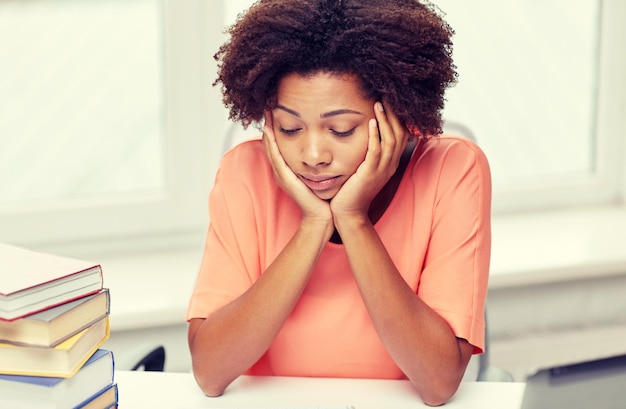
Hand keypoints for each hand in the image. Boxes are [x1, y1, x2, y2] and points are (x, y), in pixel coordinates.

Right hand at [262, 112, 332, 223]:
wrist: (323, 215)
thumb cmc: (324, 196)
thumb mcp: (320, 173)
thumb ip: (318, 161)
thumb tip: (327, 144)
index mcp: (289, 169)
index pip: (279, 144)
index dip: (276, 127)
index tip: (278, 109)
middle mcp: (282, 170)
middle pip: (271, 143)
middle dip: (269, 124)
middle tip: (268, 105)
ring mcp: (282, 174)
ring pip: (271, 148)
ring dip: (267, 130)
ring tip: (266, 113)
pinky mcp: (285, 178)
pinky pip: (276, 157)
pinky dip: (271, 143)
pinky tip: (269, 130)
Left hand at [330, 101, 408, 220]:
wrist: (347, 213)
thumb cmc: (351, 190)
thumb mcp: (363, 168)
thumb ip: (367, 152)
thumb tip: (365, 133)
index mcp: (389, 162)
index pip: (401, 134)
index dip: (398, 116)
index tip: (390, 99)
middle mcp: (389, 165)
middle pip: (400, 133)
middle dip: (394, 113)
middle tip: (387, 94)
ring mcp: (381, 170)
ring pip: (390, 140)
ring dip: (384, 120)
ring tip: (378, 103)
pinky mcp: (369, 174)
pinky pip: (376, 152)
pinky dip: (375, 136)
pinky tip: (370, 122)